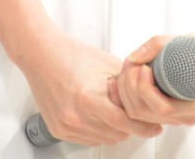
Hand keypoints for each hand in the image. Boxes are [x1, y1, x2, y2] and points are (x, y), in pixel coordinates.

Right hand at [22, 32, 162, 145]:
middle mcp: (76, 116)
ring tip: (113, 109)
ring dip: (113, 129)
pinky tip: (97, 113)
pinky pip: (87, 139)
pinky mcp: (58, 130)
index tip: (154, 126)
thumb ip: (126, 85)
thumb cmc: (71, 54)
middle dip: (129, 126)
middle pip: (116, 134)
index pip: (125, 123)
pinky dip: (97, 130)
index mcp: (89, 97)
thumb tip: (143, 101)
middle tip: (136, 115)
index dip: (143, 126)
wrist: (40, 54)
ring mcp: (65, 125)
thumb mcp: (106, 64)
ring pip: (103, 139)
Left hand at [111, 34, 194, 128]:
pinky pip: (144, 112)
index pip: (160, 108)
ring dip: (127, 91)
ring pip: (140, 115)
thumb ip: (153, 47)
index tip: (144, 66)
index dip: (144, 88)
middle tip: (132, 63)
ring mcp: (177, 117)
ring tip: (131, 67)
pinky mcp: (169, 112)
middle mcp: (186, 116)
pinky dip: (131, 96)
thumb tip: (132, 59)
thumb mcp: (178, 41)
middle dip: (131, 87)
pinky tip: (130, 77)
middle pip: (145, 113)